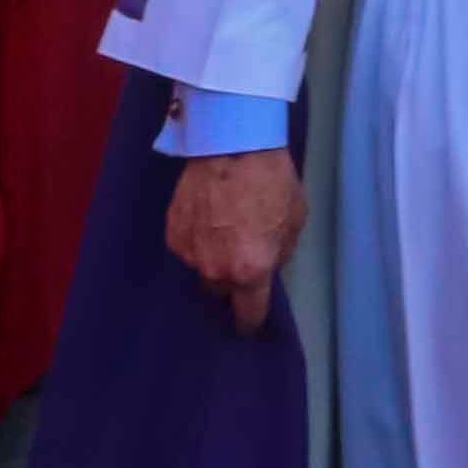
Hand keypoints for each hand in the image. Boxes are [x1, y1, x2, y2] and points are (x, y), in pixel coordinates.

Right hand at [169, 148, 304, 331]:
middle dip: (232, 282)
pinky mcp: (173, 235)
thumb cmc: (271, 180)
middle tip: (241, 255)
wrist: (231, 143)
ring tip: (224, 227)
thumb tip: (268, 267)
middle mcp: (216, 270)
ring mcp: (191, 254)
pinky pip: (188, 249)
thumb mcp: (294, 220)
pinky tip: (207, 216)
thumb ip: (279, 253)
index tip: (249, 324)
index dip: (250, 322)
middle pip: (221, 293)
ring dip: (213, 258)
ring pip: (203, 270)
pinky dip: (197, 239)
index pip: (248, 315)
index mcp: (250, 271)